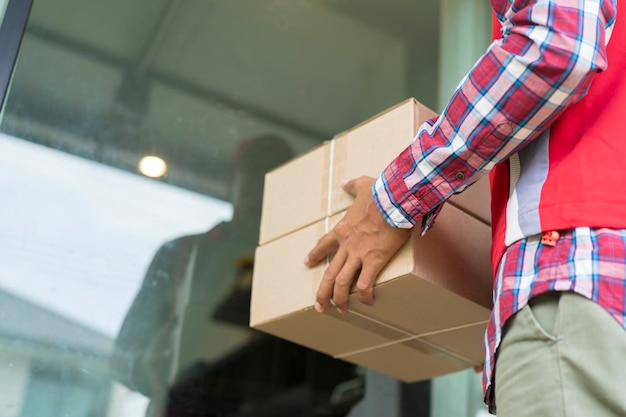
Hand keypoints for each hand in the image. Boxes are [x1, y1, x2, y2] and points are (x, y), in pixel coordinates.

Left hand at [304, 176, 410, 313]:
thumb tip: (344, 181)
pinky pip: (366, 284)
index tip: (308, 263)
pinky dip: (365, 295)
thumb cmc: (380, 192)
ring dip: (340, 298)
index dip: (315, 255)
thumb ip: (352, 185)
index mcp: (342, 229)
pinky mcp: (375, 261)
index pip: (324, 245)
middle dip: (323, 291)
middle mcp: (347, 245)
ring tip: (340, 310)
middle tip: (319, 305)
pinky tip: (367, 302)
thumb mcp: (363, 185)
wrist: (393, 200)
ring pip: (343, 282)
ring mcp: (359, 254)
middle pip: (330, 273)